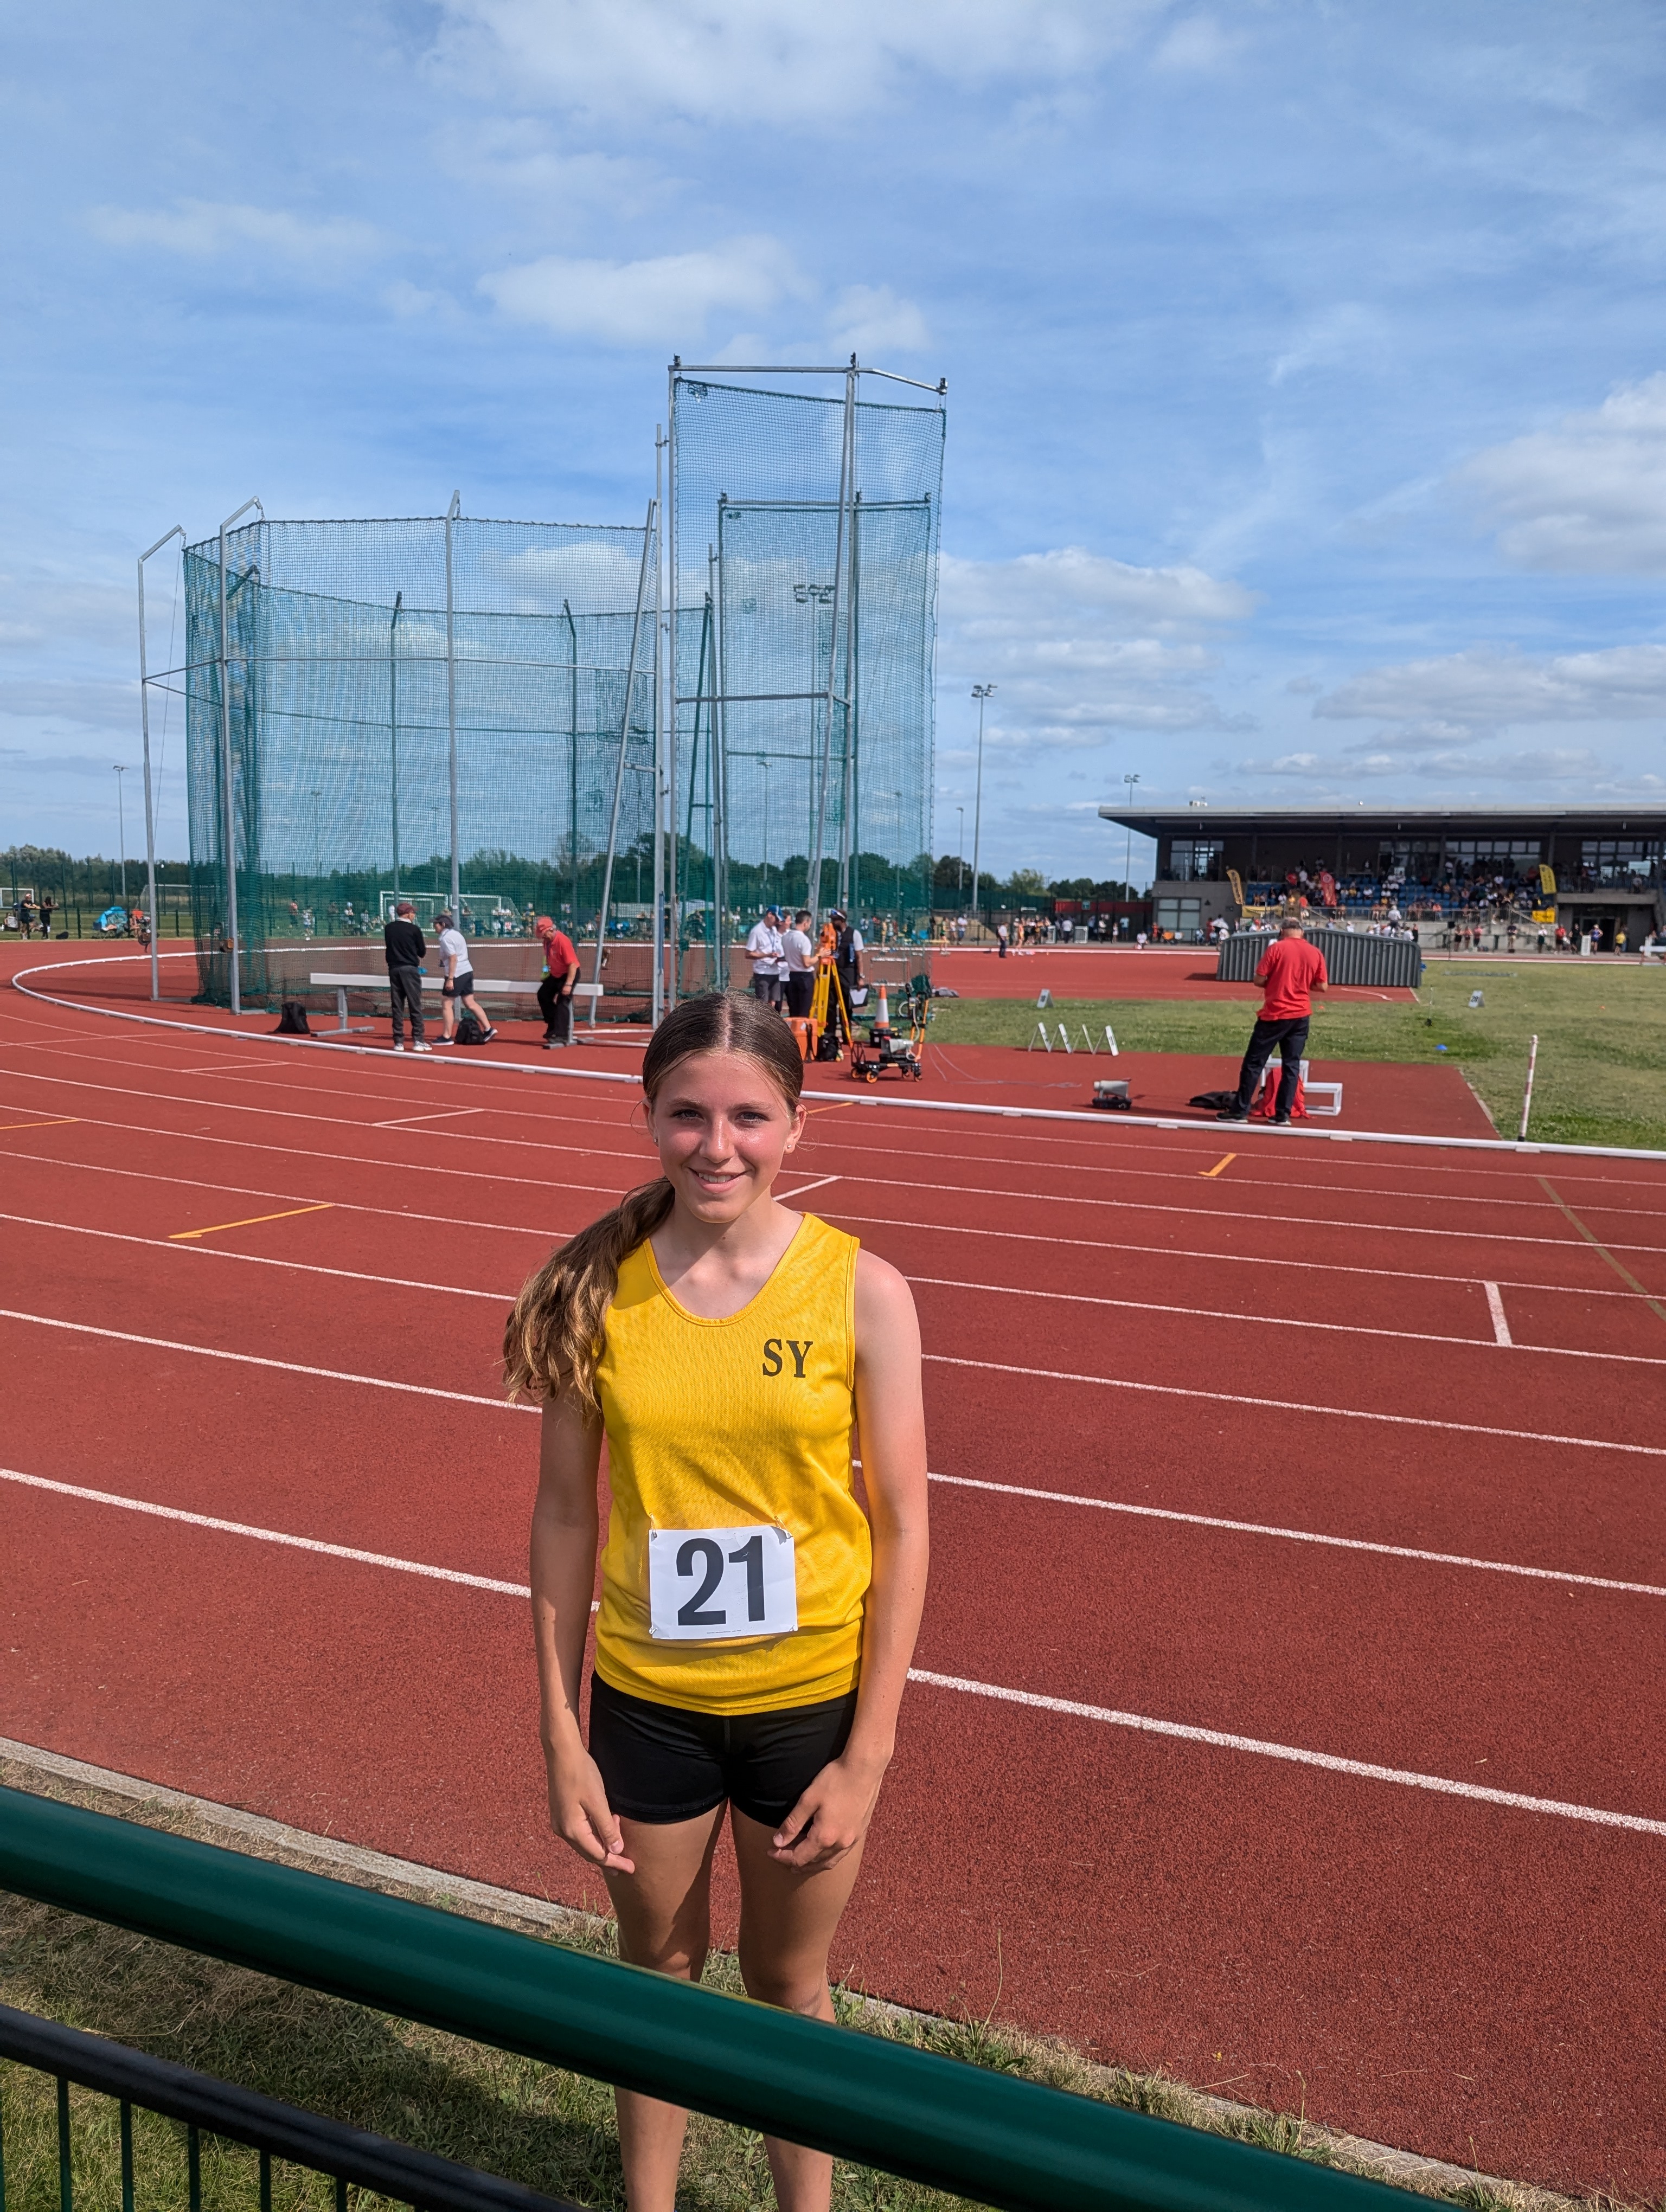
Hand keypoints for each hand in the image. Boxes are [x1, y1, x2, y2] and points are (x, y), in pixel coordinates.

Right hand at [545, 1746, 634, 1871]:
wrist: (562, 1753)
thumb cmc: (581, 1774)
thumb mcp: (598, 1801)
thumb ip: (607, 1828)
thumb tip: (616, 1850)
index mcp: (572, 1830)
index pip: (597, 1855)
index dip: (615, 1863)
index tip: (631, 1869)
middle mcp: (563, 1830)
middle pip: (589, 1852)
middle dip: (609, 1859)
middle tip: (627, 1866)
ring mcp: (560, 1822)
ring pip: (584, 1843)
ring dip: (602, 1845)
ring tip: (619, 1845)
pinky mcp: (561, 1813)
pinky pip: (580, 1833)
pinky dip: (594, 1835)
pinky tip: (604, 1829)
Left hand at [769, 1749, 888, 1869]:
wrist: (864, 1769)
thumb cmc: (835, 1780)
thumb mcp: (808, 1799)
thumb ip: (792, 1823)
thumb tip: (778, 1842)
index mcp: (825, 1837)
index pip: (799, 1858)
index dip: (782, 1857)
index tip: (771, 1851)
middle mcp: (840, 1844)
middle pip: (813, 1864)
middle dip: (795, 1862)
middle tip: (781, 1856)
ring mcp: (852, 1840)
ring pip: (828, 1862)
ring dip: (812, 1864)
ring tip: (799, 1861)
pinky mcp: (859, 1833)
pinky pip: (840, 1855)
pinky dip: (827, 1858)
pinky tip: (822, 1851)